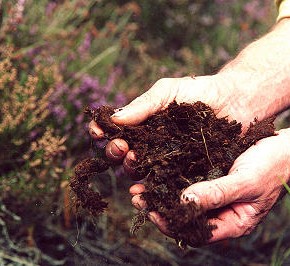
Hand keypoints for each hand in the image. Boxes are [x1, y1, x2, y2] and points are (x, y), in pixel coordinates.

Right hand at [89, 75, 249, 171]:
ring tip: (134, 160)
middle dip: (115, 151)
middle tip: (121, 147)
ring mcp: (165, 160)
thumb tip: (113, 119)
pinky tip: (146, 185)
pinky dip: (151, 185)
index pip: (116, 131)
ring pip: (139, 170)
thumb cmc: (201, 91)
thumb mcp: (168, 91)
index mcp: (143, 124)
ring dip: (130, 167)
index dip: (104, 132)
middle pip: (123, 154)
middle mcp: (150, 144)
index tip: (97, 132)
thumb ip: (143, 104)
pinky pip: (163, 181)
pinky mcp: (182, 172)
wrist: (237, 102)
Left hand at [130, 129, 289, 242]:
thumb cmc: (271, 166)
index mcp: (232, 221)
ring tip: (139, 185)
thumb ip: (218, 193)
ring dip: (161, 194)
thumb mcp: (247, 181)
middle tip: (136, 197)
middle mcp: (220, 211)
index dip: (171, 224)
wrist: (284, 147)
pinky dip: (171, 180)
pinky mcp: (211, 178)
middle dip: (159, 209)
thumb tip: (184, 201)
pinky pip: (187, 183)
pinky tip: (157, 172)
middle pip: (184, 218)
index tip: (151, 211)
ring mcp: (214, 195)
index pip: (196, 232)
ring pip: (182, 200)